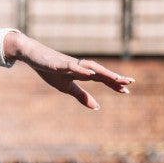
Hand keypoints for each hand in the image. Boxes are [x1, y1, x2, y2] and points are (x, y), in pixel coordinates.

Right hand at [3, 31, 134, 109]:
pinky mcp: (60, 63)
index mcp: (83, 74)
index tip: (127, 90)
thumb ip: (82, 96)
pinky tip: (91, 73)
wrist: (33, 56)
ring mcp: (71, 64)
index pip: (102, 79)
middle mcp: (80, 67)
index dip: (114, 84)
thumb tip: (97, 107)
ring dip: (104, 73)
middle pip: (101, 72)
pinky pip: (74, 67)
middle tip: (130, 82)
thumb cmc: (51, 70)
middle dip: (114, 77)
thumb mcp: (67, 87)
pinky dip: (83, 70)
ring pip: (91, 67)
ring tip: (116, 78)